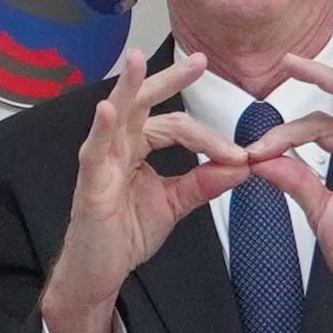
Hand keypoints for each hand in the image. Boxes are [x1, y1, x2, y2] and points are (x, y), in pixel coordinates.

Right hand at [33, 40, 276, 332]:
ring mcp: (101, 160)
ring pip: (116, 115)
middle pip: (145, 103)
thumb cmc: (126, 233)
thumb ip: (204, 182)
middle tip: (199, 61)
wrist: (101, 271)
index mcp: (138, 146)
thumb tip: (242, 166)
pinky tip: (107, 110)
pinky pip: (94, 150)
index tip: (241, 154)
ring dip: (128, 87)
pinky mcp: (90, 182)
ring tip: (137, 61)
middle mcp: (118, 145)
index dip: (210, 137)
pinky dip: (101, 128)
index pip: (177, 126)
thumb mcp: (175, 204)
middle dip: (170, 79)